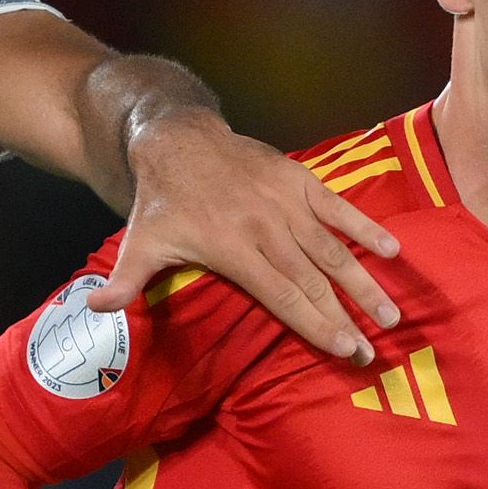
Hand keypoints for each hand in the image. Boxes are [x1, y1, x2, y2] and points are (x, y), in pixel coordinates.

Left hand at [94, 109, 401, 365]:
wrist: (178, 139)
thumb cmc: (161, 201)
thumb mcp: (138, 242)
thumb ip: (125, 281)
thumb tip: (95, 312)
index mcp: (230, 247)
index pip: (281, 294)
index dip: (315, 324)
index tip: (343, 350)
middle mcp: (263, 225)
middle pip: (313, 279)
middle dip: (346, 316)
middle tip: (373, 349)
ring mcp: (284, 199)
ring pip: (331, 248)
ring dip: (364, 281)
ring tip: (391, 313)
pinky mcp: (299, 178)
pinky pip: (338, 206)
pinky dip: (364, 226)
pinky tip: (391, 250)